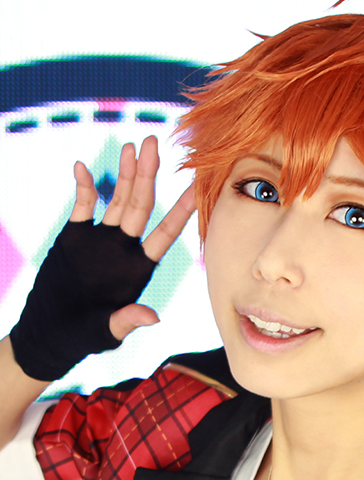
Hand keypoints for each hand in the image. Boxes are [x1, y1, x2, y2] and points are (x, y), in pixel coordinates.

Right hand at [10, 136, 195, 381]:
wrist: (50, 332)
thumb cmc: (84, 335)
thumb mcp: (108, 329)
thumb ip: (128, 319)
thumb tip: (153, 317)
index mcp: (139, 265)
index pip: (165, 232)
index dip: (180, 210)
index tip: (196, 187)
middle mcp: (124, 247)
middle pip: (141, 204)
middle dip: (148, 174)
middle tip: (155, 144)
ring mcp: (100, 238)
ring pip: (117, 198)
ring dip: (124, 173)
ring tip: (133, 146)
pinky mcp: (74, 236)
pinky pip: (82, 206)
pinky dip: (82, 187)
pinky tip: (82, 166)